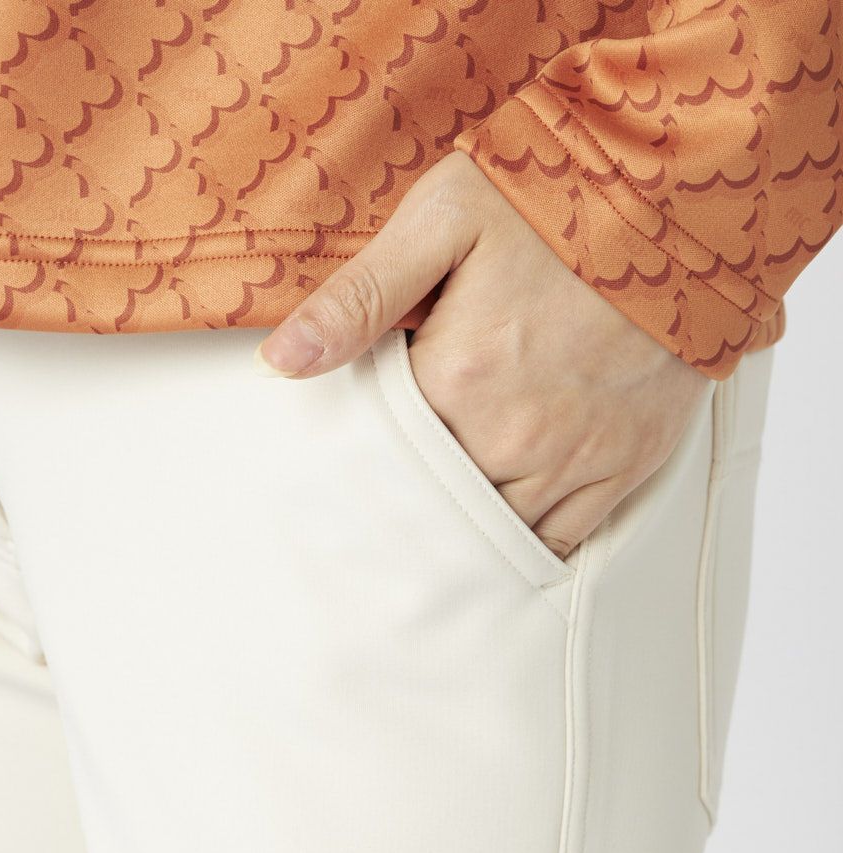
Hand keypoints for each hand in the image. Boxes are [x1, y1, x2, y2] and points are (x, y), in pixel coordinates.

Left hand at [254, 149, 713, 559]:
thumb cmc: (555, 198)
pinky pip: (563, 539)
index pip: (381, 458)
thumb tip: (279, 362)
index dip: (354, 471)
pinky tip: (496, 548)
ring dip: (459, 540)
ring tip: (424, 546)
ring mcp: (574, 458)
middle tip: (366, 533)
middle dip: (401, 513)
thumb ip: (358, 297)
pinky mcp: (624, 465)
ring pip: (495, 533)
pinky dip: (525, 549)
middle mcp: (514, 436)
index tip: (329, 486)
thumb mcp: (442, 220)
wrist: (679, 199)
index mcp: (458, 379)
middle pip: (434, 506)